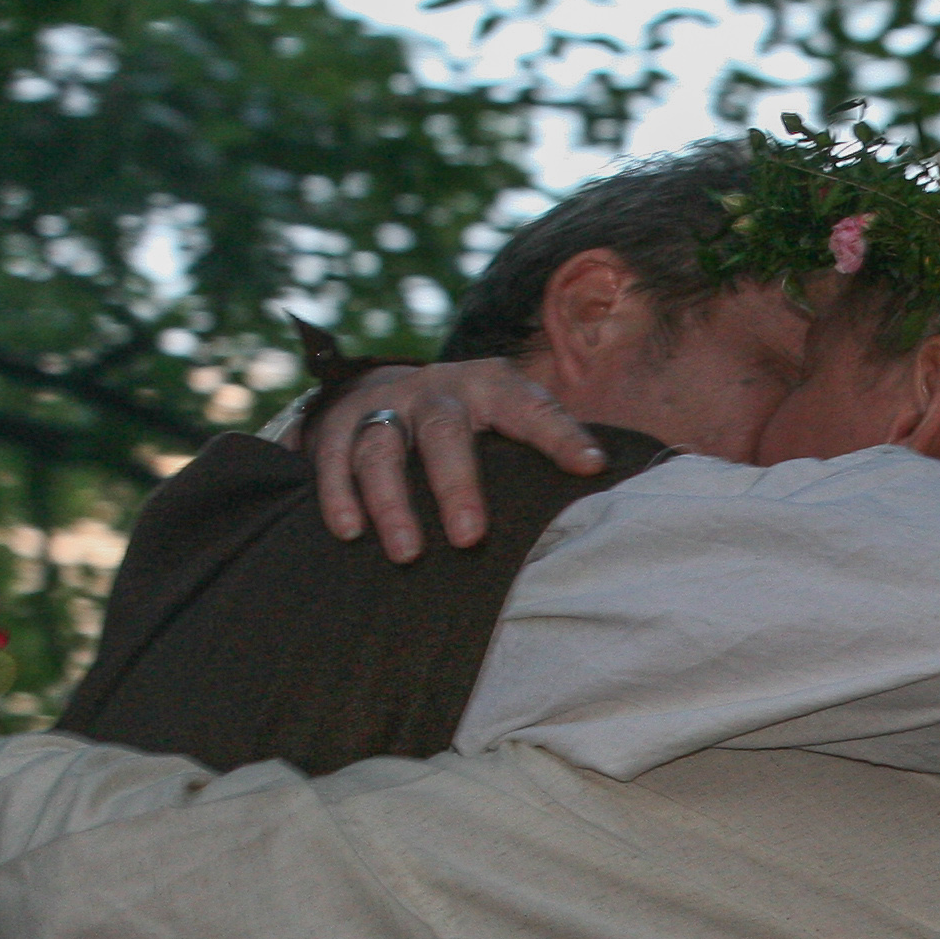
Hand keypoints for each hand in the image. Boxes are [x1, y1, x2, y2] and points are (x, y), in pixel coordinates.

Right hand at [307, 358, 605, 560]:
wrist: (393, 388)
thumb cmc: (476, 422)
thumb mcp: (512, 418)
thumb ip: (552, 444)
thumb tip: (607, 481)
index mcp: (491, 385)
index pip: (530, 407)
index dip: (561, 435)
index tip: (591, 467)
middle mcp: (437, 390)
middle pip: (444, 432)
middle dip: (456, 485)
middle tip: (470, 539)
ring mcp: (385, 404)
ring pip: (381, 448)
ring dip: (392, 502)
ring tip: (408, 553)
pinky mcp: (337, 422)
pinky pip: (331, 457)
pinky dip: (336, 494)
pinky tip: (349, 531)